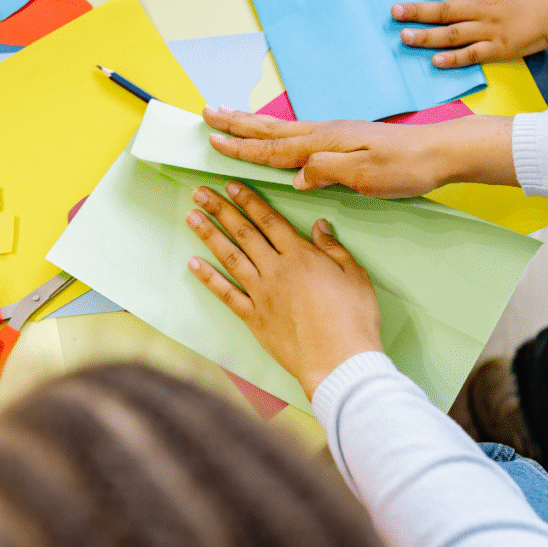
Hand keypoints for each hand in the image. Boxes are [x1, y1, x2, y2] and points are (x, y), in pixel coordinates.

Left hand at [186, 182, 382, 399]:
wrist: (339, 360)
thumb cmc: (354, 319)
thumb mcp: (355, 275)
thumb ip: (334, 249)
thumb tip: (320, 225)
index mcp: (300, 256)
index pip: (269, 220)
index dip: (249, 200)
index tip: (232, 186)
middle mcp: (275, 270)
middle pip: (244, 233)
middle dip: (221, 209)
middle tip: (201, 193)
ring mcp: (261, 295)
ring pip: (230, 258)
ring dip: (209, 235)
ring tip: (192, 217)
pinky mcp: (255, 319)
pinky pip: (226, 294)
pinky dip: (208, 278)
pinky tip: (194, 264)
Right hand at [203, 106, 515, 197]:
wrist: (440, 152)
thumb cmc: (405, 167)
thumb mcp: (365, 175)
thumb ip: (326, 171)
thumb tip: (294, 176)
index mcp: (325, 142)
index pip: (274, 148)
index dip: (242, 147)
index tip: (213, 140)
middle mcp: (325, 134)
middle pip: (271, 130)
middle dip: (238, 125)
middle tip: (207, 113)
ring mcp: (335, 135)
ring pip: (283, 130)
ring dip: (253, 125)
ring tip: (229, 117)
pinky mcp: (344, 141)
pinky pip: (298, 135)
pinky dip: (277, 134)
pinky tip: (275, 136)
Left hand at [392, 0, 547, 67]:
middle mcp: (484, 8)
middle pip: (444, 9)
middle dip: (417, 10)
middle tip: (394, 11)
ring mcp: (490, 30)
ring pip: (452, 34)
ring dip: (426, 36)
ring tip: (404, 37)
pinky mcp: (500, 49)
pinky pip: (471, 56)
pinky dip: (453, 60)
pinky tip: (434, 62)